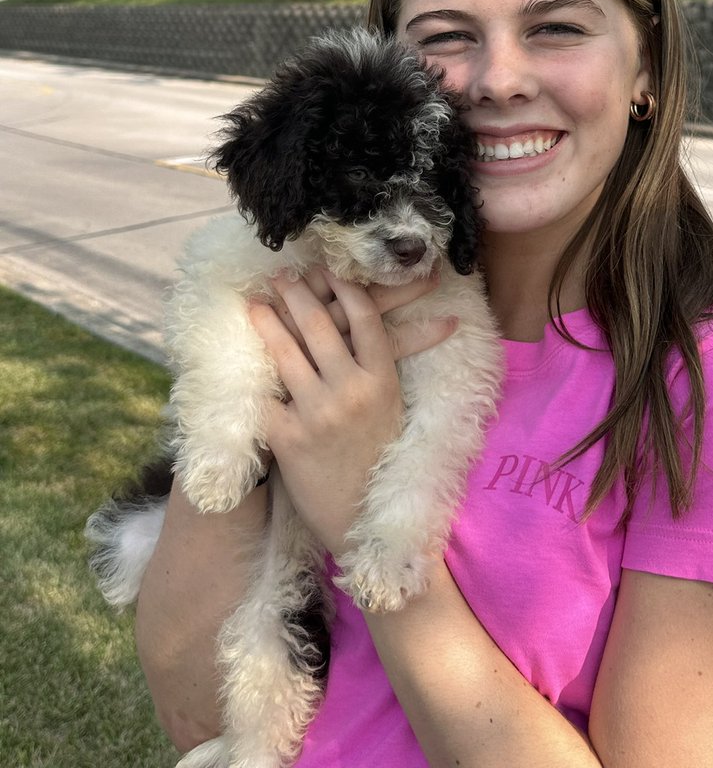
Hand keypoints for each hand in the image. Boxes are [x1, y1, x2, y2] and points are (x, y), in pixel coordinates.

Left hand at [248, 269, 455, 558]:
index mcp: (384, 381)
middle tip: (282, 275)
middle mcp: (352, 391)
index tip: (328, 269)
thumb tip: (383, 323)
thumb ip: (379, 367)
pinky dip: (251, 374)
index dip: (345, 287)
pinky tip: (239, 357)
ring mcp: (318, 413)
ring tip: (255, 303)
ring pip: (286, 352)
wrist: (363, 521)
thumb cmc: (380, 461)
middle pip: (321, 324)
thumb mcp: (393, 408)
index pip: (365, 317)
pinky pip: (264, 395)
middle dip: (298, 293)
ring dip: (268, 321)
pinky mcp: (288, 437)